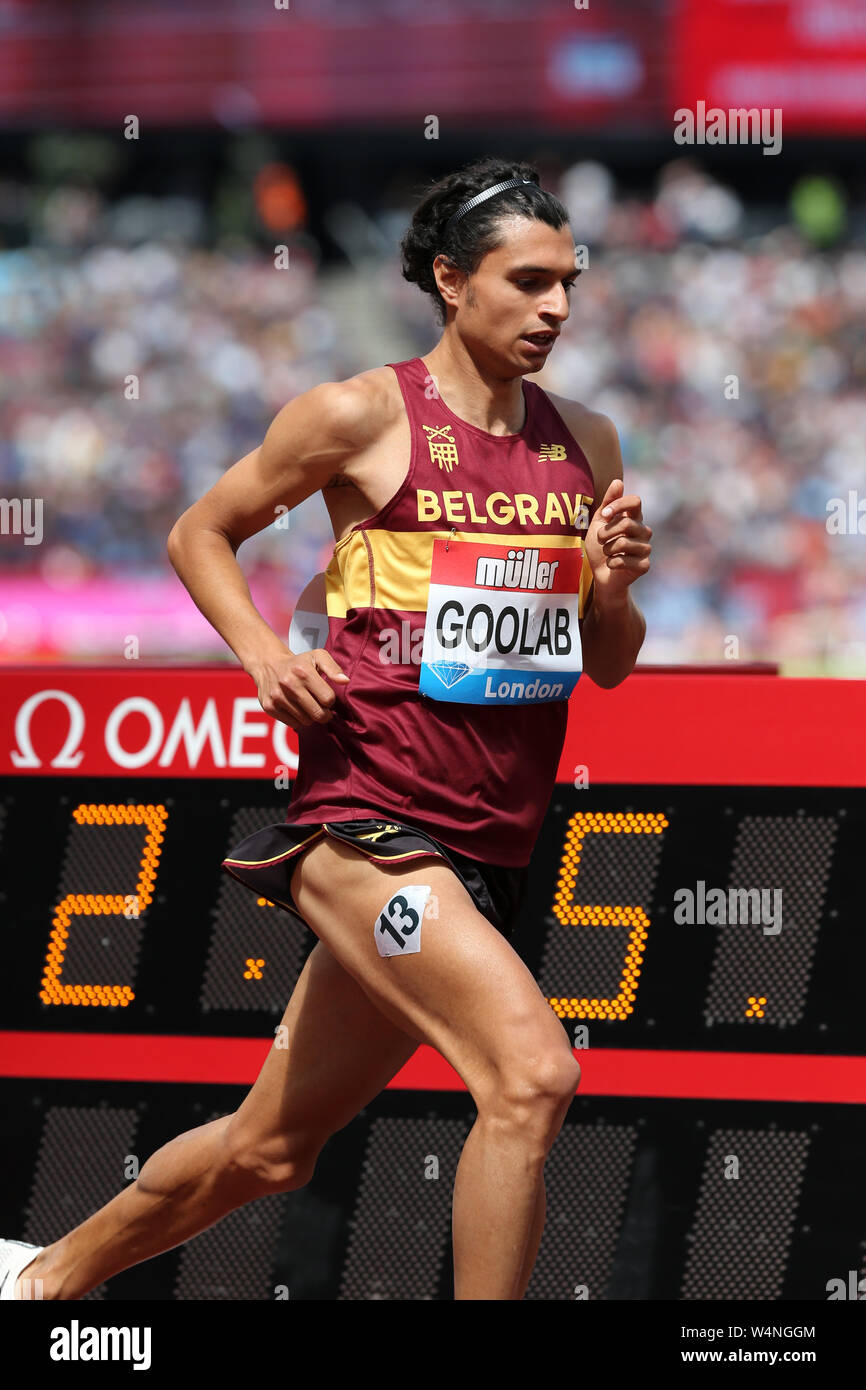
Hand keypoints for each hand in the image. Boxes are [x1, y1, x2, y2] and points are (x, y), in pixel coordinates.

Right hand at [250, 647, 349, 729]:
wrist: (269, 665)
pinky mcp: (270, 707)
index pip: (328, 699)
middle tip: (322, 707)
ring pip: (306, 721)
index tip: (326, 696)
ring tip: (308, 705)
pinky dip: (299, 719)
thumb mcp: (318, 657)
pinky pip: (293, 724)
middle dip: (324, 713)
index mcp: (303, 671)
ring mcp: (278, 697)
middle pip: (318, 714)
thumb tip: (345, 681)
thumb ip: (334, 668)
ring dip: (311, 716)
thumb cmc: (299, 663)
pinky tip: (297, 708)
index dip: (330, 700)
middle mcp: (289, 684)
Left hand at [584, 478, 651, 603]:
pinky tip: (613, 564)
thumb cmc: (600, 548)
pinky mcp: (644, 565)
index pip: (635, 501)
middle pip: (626, 523)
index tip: (605, 513)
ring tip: (608, 553)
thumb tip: (618, 481)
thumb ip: (607, 504)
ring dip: (607, 549)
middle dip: (605, 532)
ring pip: (623, 543)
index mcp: (634, 518)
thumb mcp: (599, 523)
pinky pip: (623, 560)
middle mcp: (643, 531)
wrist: (600, 575)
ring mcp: (646, 548)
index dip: (619, 504)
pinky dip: (611, 562)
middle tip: (600, 540)